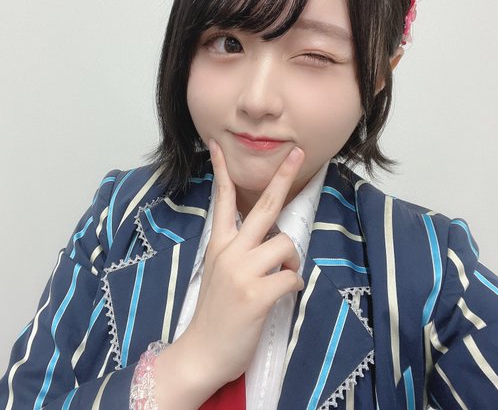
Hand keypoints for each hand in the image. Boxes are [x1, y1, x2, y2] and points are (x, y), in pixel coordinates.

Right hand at [156, 139, 305, 407]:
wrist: (202, 352)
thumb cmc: (215, 314)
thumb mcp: (219, 273)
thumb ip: (238, 251)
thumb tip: (271, 239)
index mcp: (219, 245)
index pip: (221, 200)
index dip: (222, 171)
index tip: (219, 145)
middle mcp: (230, 252)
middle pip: (263, 207)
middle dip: (282, 177)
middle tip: (296, 153)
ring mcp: (243, 272)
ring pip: (286, 244)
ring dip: (292, 260)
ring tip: (282, 276)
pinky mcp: (257, 294)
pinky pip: (292, 276)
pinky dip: (293, 285)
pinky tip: (281, 296)